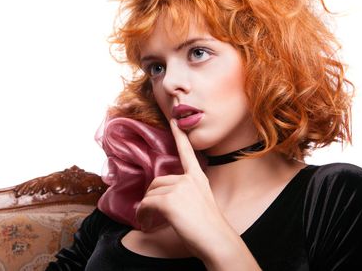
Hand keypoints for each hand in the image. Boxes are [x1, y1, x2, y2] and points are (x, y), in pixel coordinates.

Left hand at [135, 119, 223, 260]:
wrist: (218, 242)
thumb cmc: (209, 230)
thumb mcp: (200, 205)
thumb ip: (184, 195)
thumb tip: (160, 200)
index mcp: (198, 178)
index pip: (187, 152)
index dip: (179, 135)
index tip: (174, 118)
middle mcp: (190, 179)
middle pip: (158, 182)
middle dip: (151, 199)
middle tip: (150, 215)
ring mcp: (180, 188)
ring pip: (150, 194)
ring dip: (146, 209)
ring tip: (149, 222)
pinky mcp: (170, 201)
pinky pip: (146, 204)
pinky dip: (143, 214)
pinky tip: (147, 223)